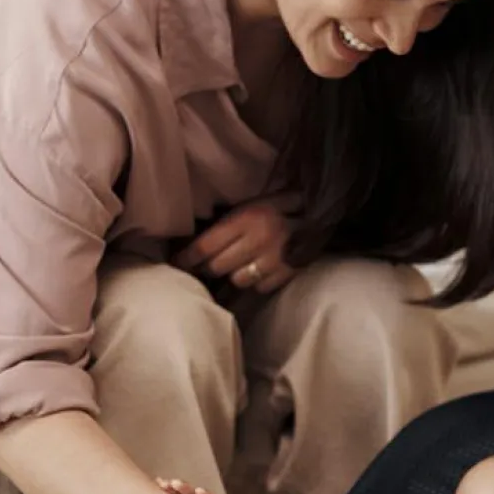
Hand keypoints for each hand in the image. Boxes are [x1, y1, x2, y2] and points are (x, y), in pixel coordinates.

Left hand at [171, 197, 296, 293]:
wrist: (316, 211)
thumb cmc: (275, 206)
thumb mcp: (248, 205)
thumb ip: (224, 224)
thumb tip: (192, 246)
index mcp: (245, 218)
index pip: (205, 246)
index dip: (187, 259)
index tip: (176, 265)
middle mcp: (258, 240)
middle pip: (218, 267)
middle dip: (207, 269)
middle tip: (202, 268)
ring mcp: (274, 259)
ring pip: (238, 280)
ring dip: (234, 275)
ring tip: (236, 267)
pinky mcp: (288, 272)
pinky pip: (260, 288)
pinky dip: (256, 283)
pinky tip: (259, 271)